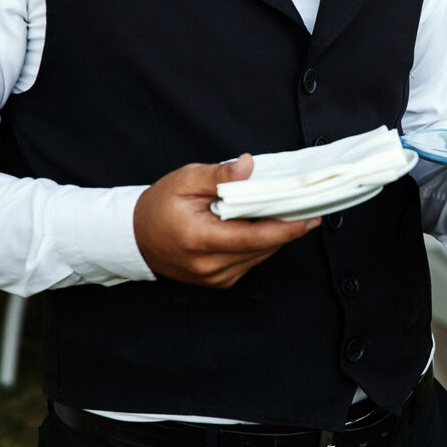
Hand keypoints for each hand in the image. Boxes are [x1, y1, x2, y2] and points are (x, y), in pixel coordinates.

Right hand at [133, 153, 319, 287]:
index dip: (285, 228)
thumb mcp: (185, 180)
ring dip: (275, 234)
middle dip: (286, 226)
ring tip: (287, 210)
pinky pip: (251, 260)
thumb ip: (219, 175)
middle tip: (306, 204)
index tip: (310, 217)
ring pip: (260, 255)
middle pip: (262, 247)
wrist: (136, 237)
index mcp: (198, 239)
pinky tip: (262, 224)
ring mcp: (215, 278)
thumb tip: (247, 166)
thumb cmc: (159, 206)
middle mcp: (209, 265)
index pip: (252, 237)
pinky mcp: (221, 281)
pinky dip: (261, 243)